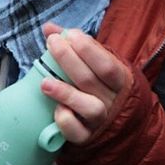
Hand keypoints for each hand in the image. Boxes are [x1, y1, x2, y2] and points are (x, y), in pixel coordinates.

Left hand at [38, 23, 129, 144]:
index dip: (88, 49)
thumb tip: (49, 27)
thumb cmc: (101, 85)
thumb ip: (75, 44)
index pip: (107, 65)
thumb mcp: (97, 63)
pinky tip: (56, 109)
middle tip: (52, 43)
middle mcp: (112, 101)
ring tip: (44, 82)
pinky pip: (77, 132)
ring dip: (65, 93)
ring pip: (88, 108)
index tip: (70, 35)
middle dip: (68, 59)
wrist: (116, 122)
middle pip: (90, 80)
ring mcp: (100, 121)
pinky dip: (66, 121)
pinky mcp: (86, 137)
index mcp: (119, 80)